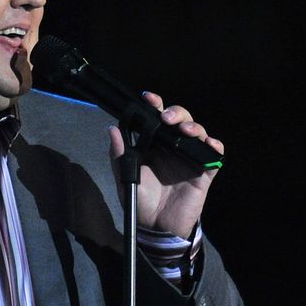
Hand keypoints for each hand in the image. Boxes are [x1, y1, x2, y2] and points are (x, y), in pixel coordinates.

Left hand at [109, 91, 223, 238]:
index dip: (155, 105)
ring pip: (198, 133)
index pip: (156, 119)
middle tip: (167, 118)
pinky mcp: (203, 173)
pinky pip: (214, 156)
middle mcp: (172, 148)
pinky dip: (214, 147)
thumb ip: (119, 154)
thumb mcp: (125, 176)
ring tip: (185, 130)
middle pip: (180, 120)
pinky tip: (209, 145)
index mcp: (153, 145)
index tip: (148, 97)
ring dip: (194, 126)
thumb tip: (112, 129)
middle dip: (176, 113)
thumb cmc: (140, 201)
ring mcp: (189, 159)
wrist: (156, 228)